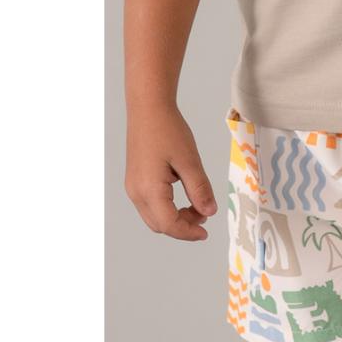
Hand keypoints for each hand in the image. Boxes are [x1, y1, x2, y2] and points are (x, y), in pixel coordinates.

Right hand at [125, 106, 217, 240]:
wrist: (148, 109)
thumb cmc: (168, 130)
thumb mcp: (190, 161)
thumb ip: (200, 190)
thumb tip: (208, 212)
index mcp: (149, 189)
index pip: (169, 224)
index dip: (188, 233)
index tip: (206, 233)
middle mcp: (136, 192)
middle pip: (160, 225)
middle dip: (183, 227)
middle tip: (204, 215)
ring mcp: (133, 187)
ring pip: (154, 217)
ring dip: (176, 218)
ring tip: (197, 205)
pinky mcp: (135, 181)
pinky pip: (151, 205)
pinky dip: (168, 209)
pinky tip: (184, 197)